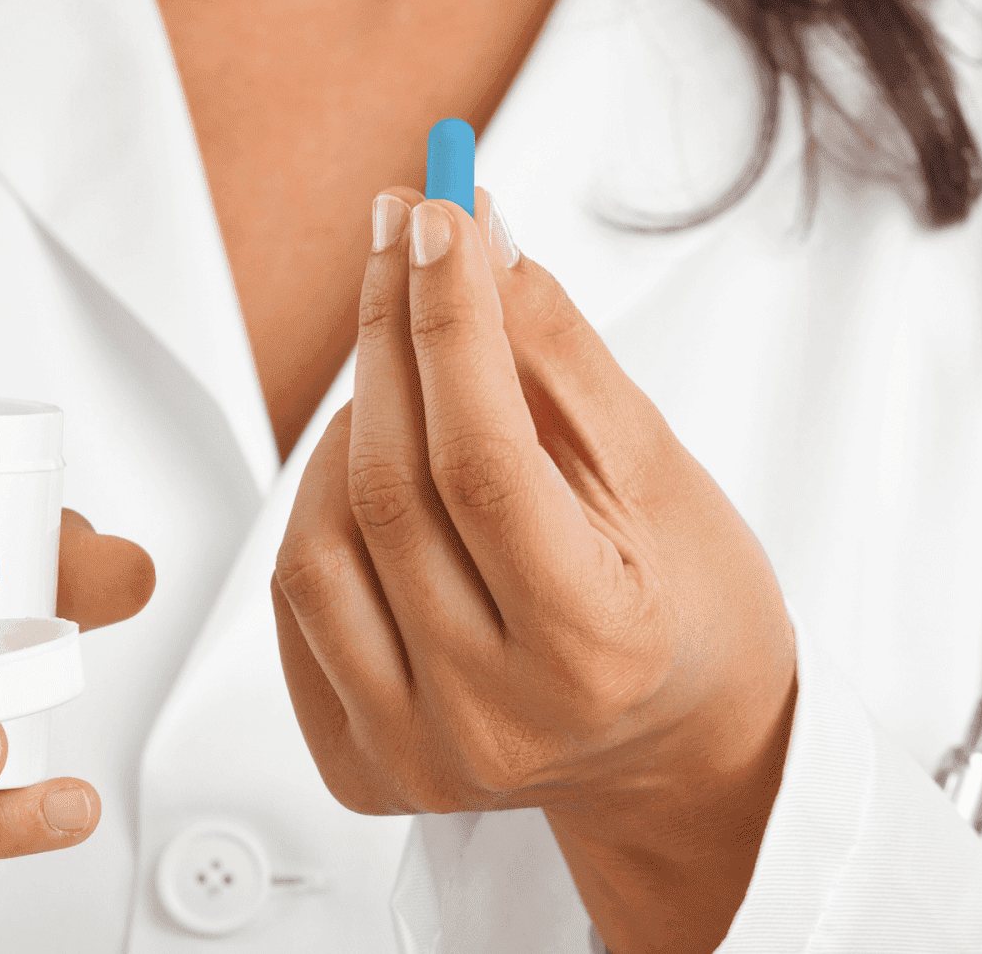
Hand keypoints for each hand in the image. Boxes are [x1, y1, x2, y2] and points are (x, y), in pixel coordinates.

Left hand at [272, 188, 795, 953]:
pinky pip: (292, 605)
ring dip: (346, 429)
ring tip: (403, 379)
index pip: (484, 461)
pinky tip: (371, 469)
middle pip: (389, 492)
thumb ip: (560, 360)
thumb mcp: (659, 473)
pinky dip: (319, 511)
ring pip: (317, 546)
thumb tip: (479, 241)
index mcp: (595, 649)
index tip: (438, 216)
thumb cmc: (688, 607)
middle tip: (403, 238)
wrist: (676, 751)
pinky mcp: (358, 764)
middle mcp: (494, 719)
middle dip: (388, 337)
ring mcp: (416, 754)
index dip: (451, 324)